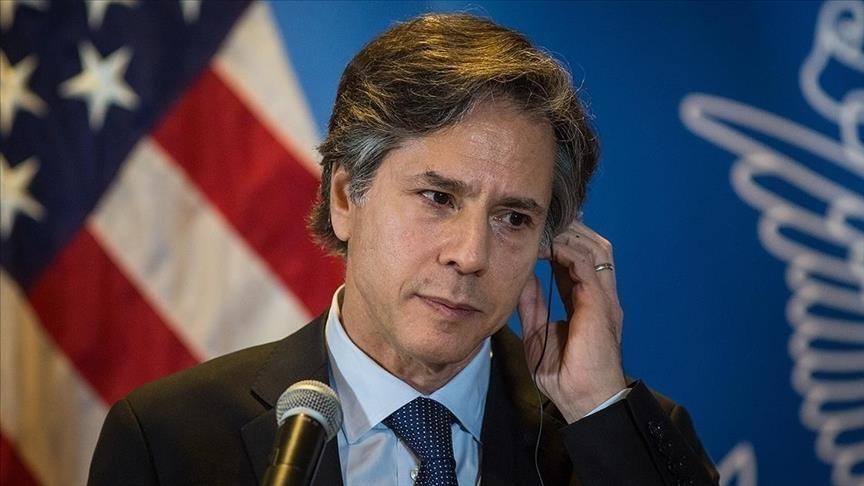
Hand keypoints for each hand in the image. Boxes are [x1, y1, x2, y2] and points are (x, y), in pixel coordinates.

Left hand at [518, 220, 625, 422]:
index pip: (579, 261)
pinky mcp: (600, 305)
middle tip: (547, 219)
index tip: (540, 231)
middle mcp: (600, 296)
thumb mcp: (539, 332)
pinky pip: (587, 266)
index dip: (561, 243)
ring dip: (571, 235)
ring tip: (546, 228)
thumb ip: (533, 303)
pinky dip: (567, 251)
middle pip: (595, 248)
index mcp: (588, 303)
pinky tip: (547, 246)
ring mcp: (604, 299)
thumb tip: (522, 276)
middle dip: (572, 230)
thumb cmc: (564, 376)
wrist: (583, 400)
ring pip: (597, 250)